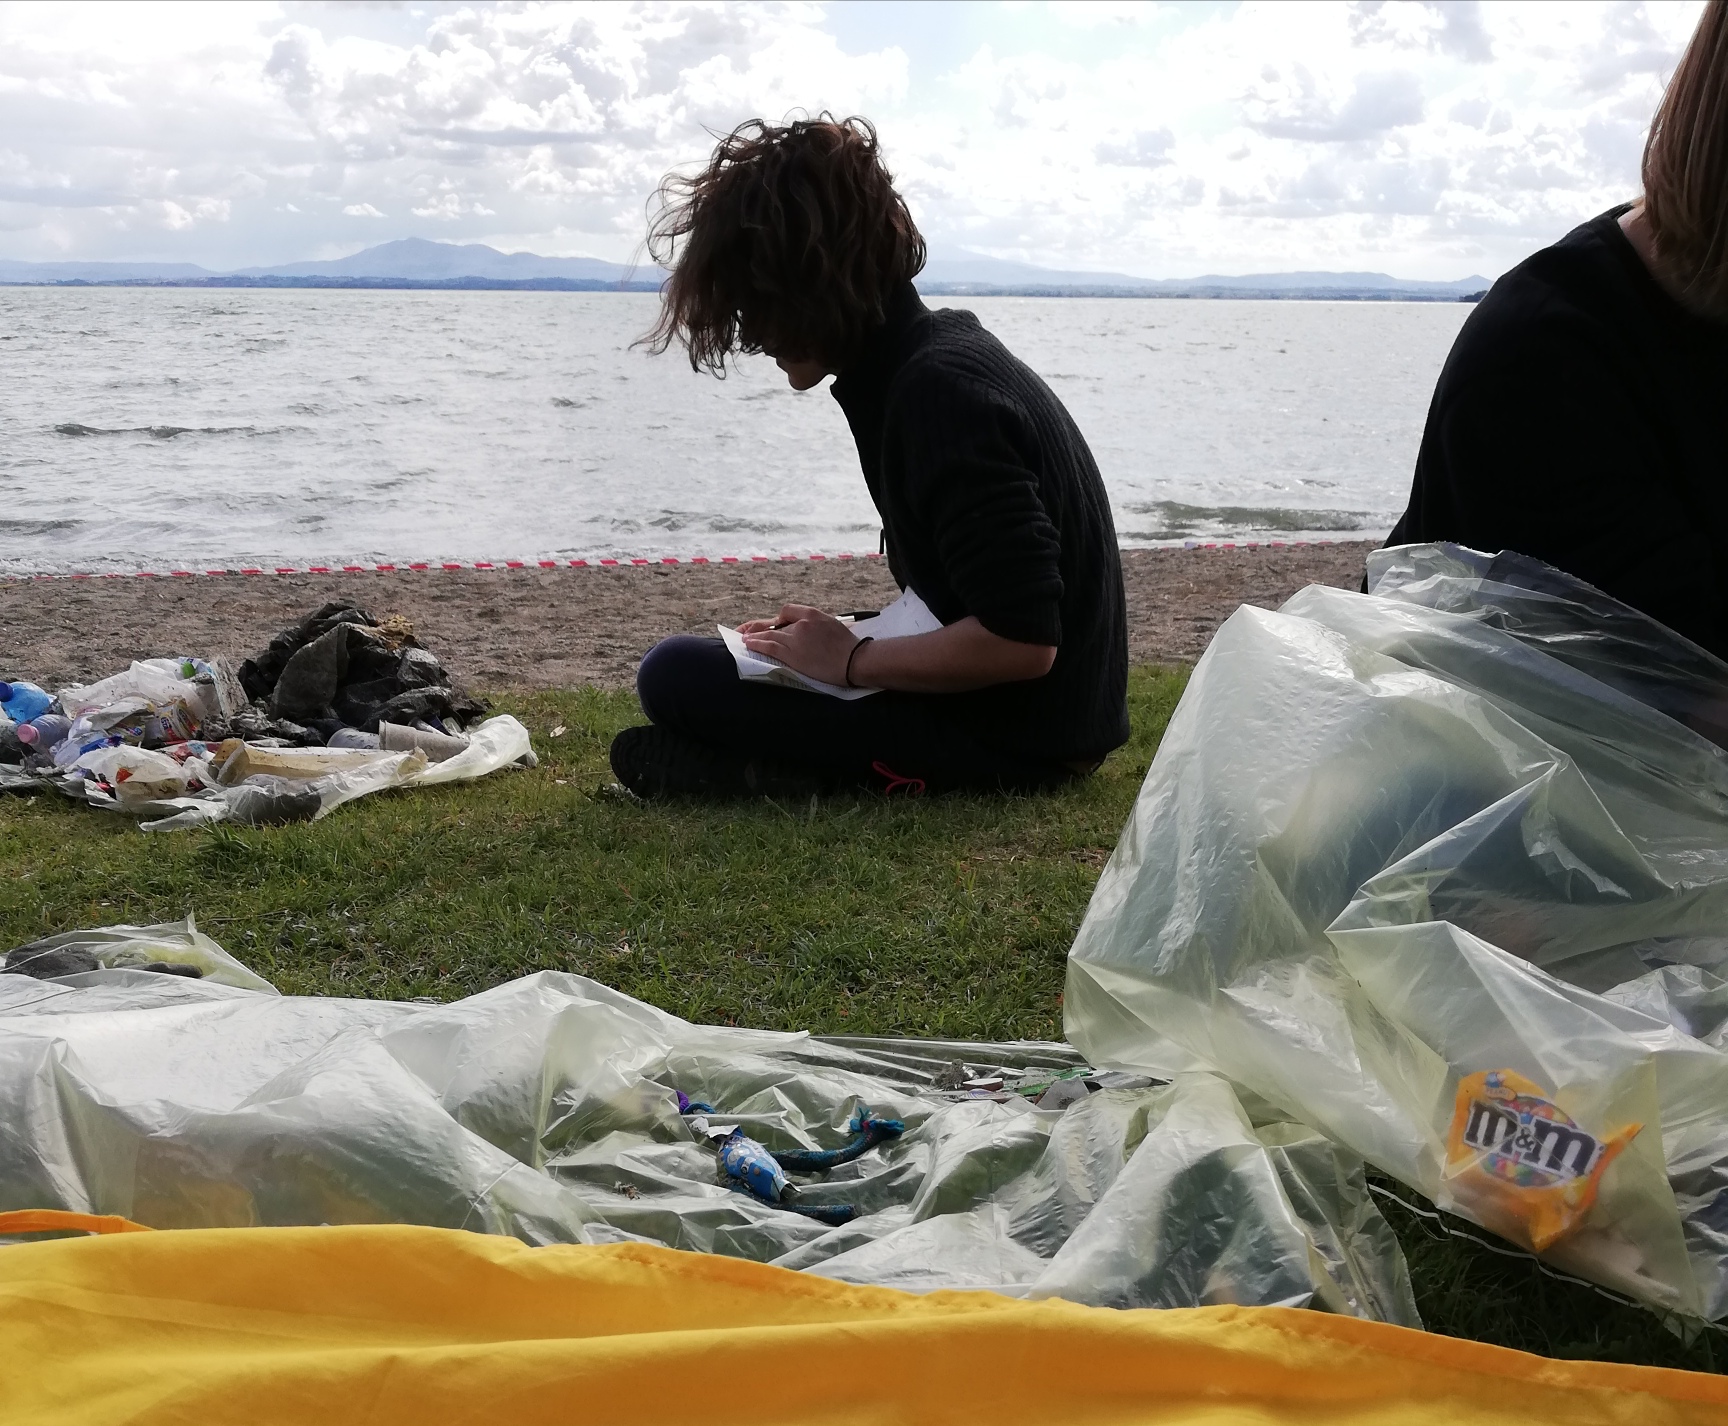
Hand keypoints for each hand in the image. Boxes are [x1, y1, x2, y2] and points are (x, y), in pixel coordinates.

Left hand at [740, 604, 860, 685]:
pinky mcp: (792, 654)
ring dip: (754, 636)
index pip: (788, 611)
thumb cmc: (849, 646)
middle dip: (759, 627)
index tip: (775, 626)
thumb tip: (810, 631)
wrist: (854, 660)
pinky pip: (769, 646)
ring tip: (743, 638)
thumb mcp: (833, 625)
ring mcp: (795, 638)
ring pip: (769, 635)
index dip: (779, 619)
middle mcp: (801, 623)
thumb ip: (817, 624)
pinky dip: (757, 644)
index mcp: (812, 614)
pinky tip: (748, 644)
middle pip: (775, 623)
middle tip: (745, 630)